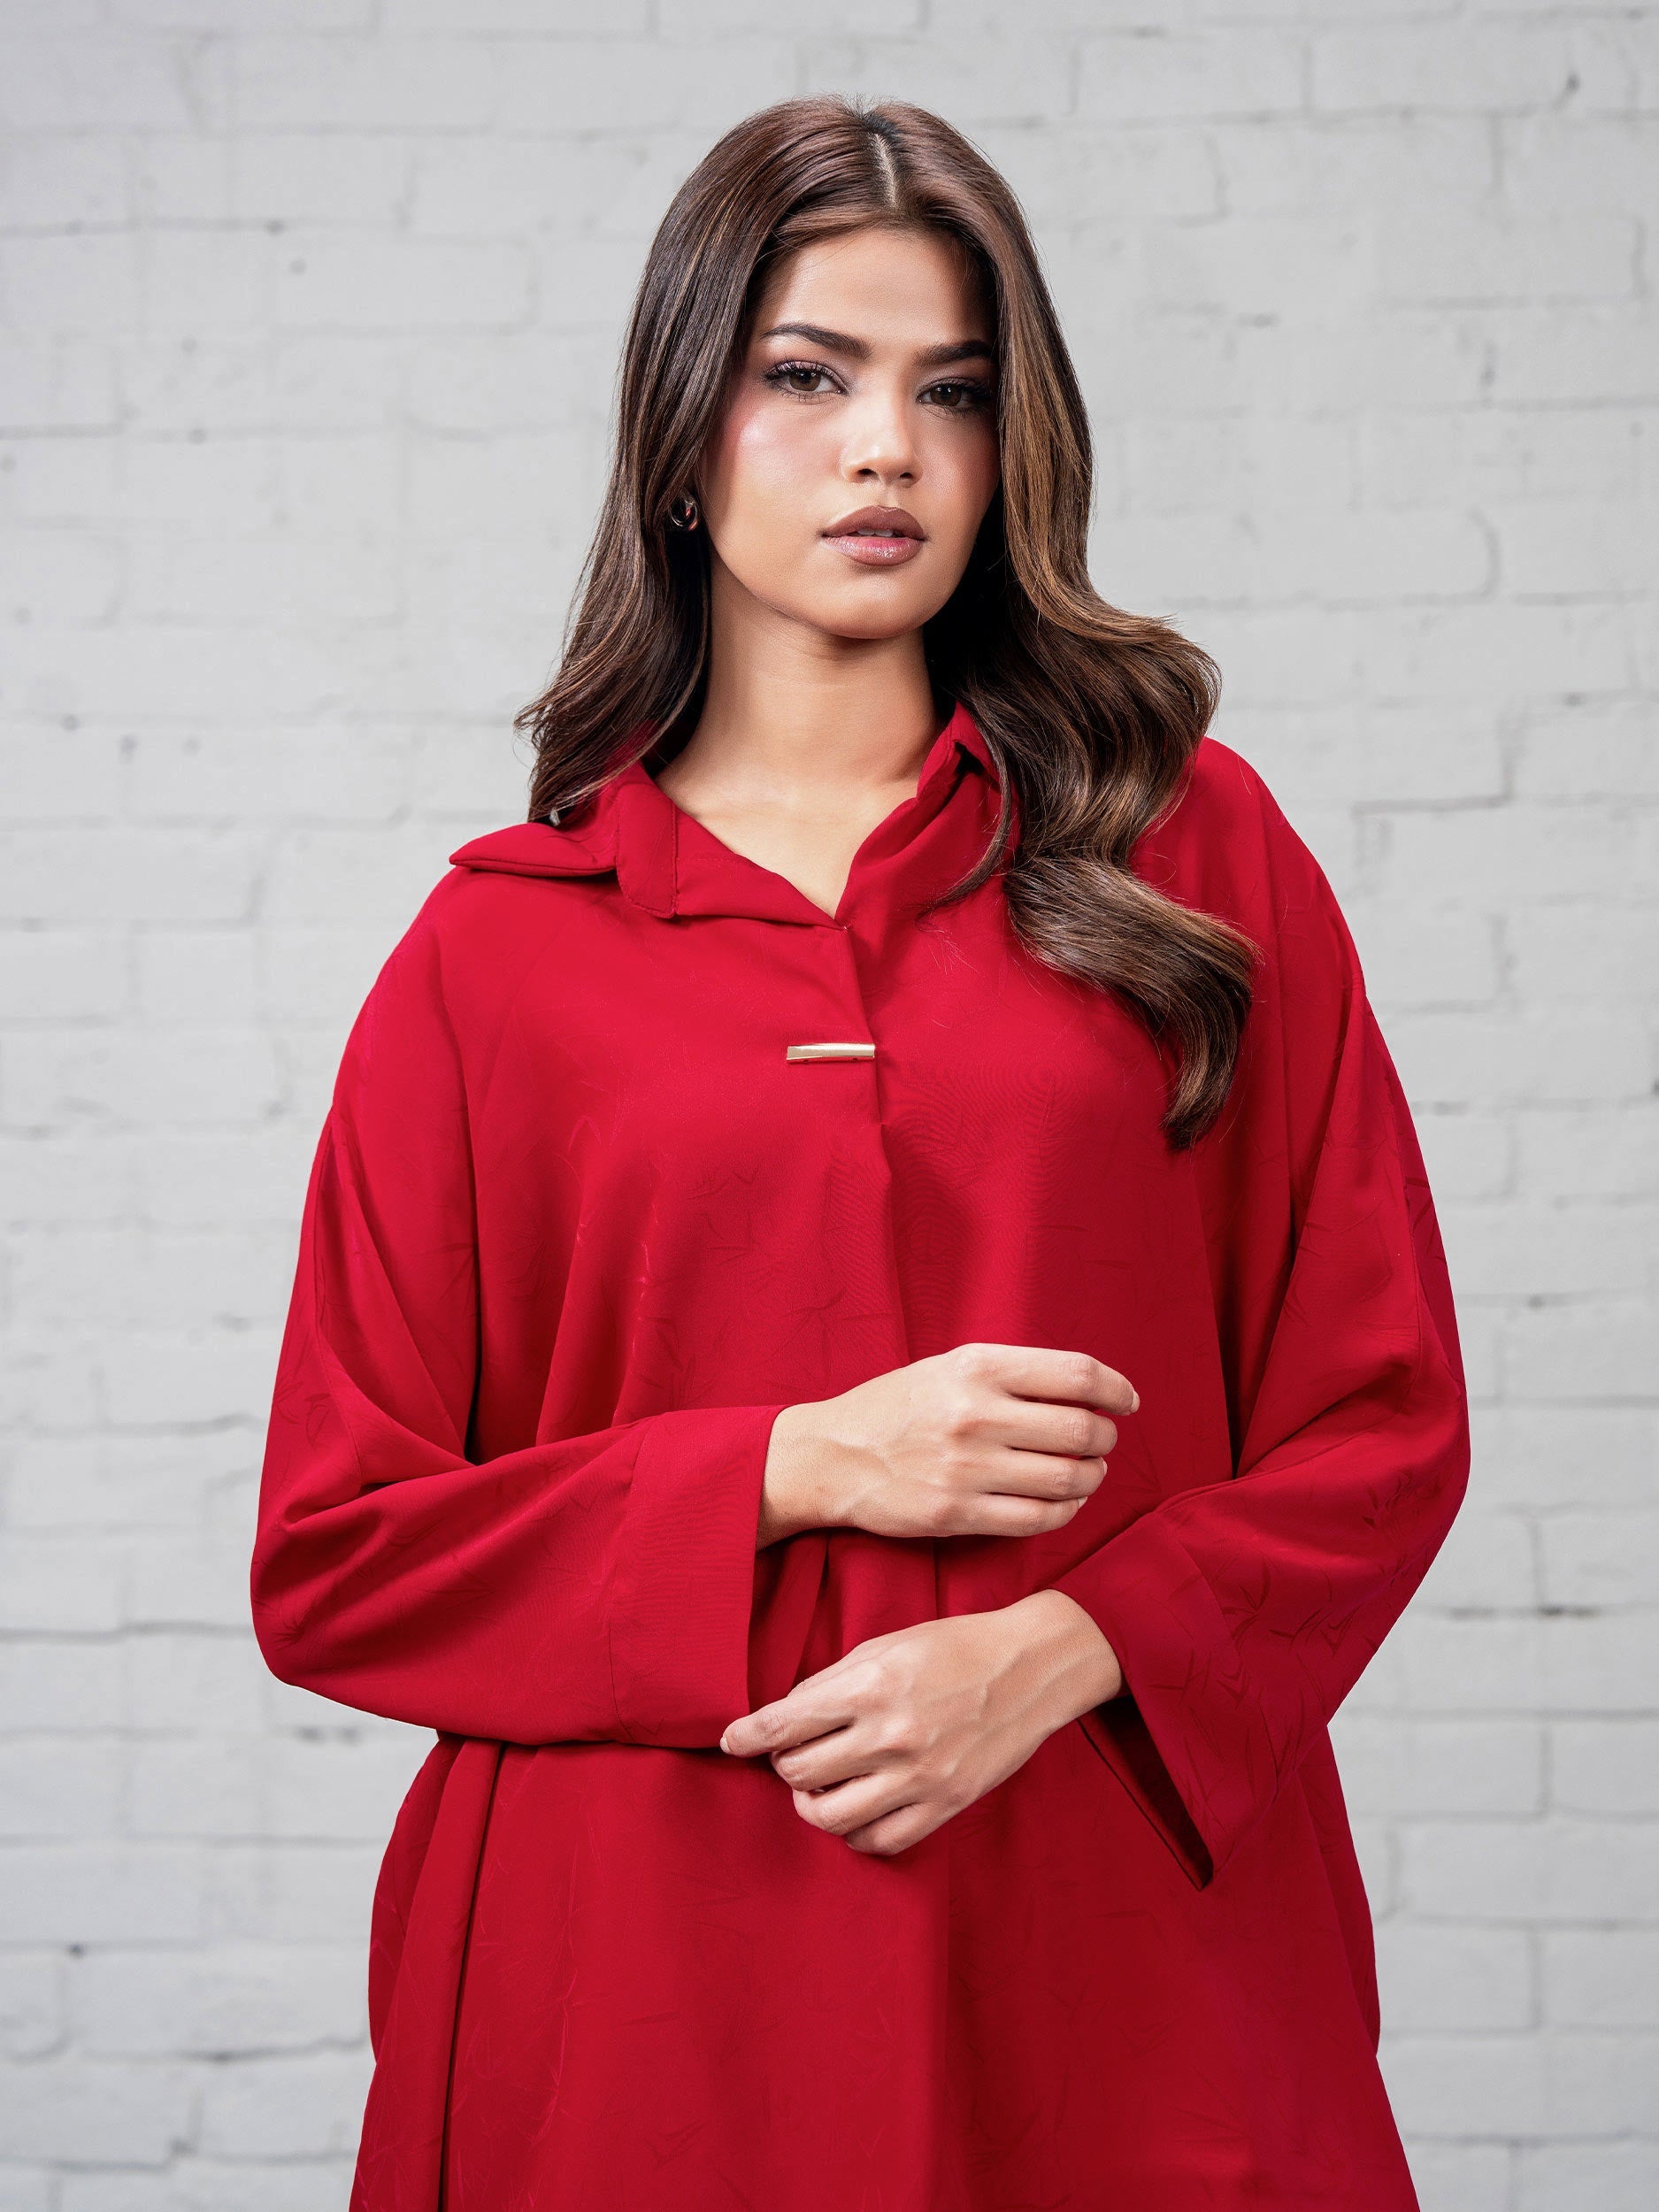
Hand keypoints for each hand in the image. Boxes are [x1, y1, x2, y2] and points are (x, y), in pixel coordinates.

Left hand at [718, 1591, 1123, 1856]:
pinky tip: (855, 1810)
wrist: (1030, 1667)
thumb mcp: (886, 1644)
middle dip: (785, 1763)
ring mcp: (918, 1776)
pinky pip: (879, 1840)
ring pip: (830, 1815)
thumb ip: (832, 1681)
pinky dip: (855, 1832)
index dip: (749, 1735)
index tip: (732, 1741)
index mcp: (870, 1685)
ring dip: (811, 1803)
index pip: (785, 1723)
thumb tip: (785, 1715)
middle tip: (794, 1753)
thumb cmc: (955, 1646)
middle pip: (799, 1770)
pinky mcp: (944, 1804)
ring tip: (818, 1786)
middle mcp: (890, 1735)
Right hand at [758, 1342, 1137, 1546]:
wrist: (833, 1455)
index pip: (1075, 1373)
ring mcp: (968, 1467)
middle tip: (1103, 1440)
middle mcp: (976, 1414)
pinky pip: (1038, 1518)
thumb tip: (1086, 1387)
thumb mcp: (948, 1367)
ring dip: (1092, 1476)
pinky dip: (1065, 1511)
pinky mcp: (958, 1512)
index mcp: (977, 1367)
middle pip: (1081, 1429)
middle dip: (1106, 1437)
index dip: (1115, 1388)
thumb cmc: (897, 1407)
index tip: (1127, 1401)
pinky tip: (1064, 1501)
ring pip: (1067, 1477)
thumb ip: (1012, 1373)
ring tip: (1088, 1472)